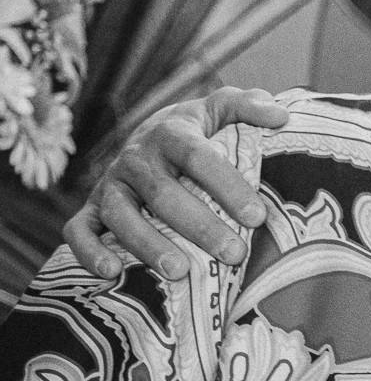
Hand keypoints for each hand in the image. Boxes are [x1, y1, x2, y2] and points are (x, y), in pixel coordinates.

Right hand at [64, 88, 288, 279]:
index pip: (199, 157)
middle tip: (234, 253)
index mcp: (172, 133)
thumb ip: (251, 107)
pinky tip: (113, 273)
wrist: (149, 135)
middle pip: (164, 193)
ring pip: (122, 216)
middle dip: (200, 226)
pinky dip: (90, 251)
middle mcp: (137, 158)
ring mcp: (111, 184)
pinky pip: (80, 230)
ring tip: (180, 272)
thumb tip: (281, 116)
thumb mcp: (222, 108)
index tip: (258, 216)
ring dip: (148, 245)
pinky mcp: (92, 208)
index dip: (227, 185)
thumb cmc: (197, 129)